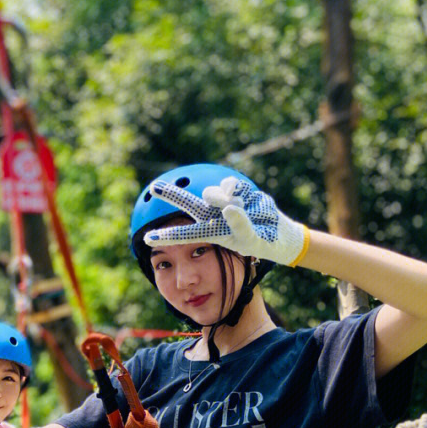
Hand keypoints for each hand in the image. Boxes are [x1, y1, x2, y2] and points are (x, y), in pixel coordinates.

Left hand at [147, 175, 308, 266]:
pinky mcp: (237, 190)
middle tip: (153, 188)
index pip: (185, 234)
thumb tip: (228, 207)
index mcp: (211, 232)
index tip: (147, 238)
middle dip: (171, 195)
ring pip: (211, 193)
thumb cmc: (262, 241)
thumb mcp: (251, 240)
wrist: (279, 233)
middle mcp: (213, 215)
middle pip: (187, 203)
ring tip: (238, 209)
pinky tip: (249, 201)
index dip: (167, 235)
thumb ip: (240, 225)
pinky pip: (231, 185)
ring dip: (220, 199)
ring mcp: (224, 202)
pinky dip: (238, 193)